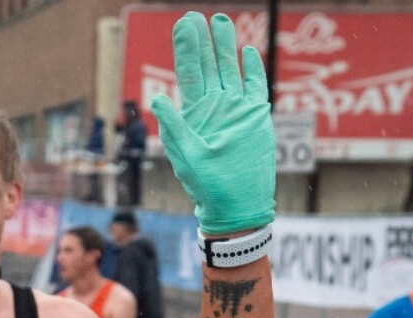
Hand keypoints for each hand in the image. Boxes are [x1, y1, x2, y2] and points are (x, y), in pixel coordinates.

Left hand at [150, 12, 274, 235]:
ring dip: (225, 46)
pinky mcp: (255, 116)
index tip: (183, 24)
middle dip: (202, 40)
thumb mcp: (187, 157)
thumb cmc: (207, 187)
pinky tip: (247, 51)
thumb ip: (174, 127)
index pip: (189, 73)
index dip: (186, 49)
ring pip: (230, 69)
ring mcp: (235, 109)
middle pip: (208, 65)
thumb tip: (157, 100)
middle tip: (194, 16)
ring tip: (220, 21)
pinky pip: (254, 85)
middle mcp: (214, 107)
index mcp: (195, 114)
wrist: (236, 204)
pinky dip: (251, 68)